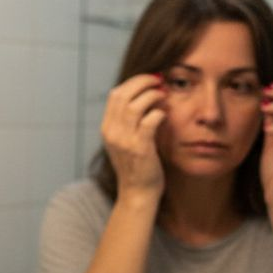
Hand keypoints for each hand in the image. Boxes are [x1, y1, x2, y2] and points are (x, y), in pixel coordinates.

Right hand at [100, 73, 167, 206]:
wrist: (138, 192)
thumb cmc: (137, 165)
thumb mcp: (125, 141)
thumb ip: (128, 121)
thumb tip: (144, 95)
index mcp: (107, 128)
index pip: (115, 95)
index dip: (134, 82)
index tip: (150, 80)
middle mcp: (112, 132)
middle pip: (123, 95)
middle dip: (143, 82)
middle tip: (159, 81)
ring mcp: (124, 141)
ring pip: (135, 105)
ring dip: (152, 96)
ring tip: (163, 96)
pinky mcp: (139, 148)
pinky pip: (149, 121)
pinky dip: (159, 113)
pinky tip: (165, 114)